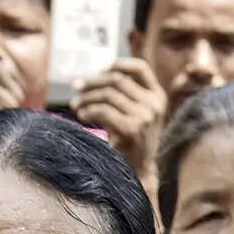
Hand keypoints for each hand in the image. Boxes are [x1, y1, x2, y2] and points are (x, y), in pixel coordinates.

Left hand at [75, 59, 169, 176]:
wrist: (140, 170)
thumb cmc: (133, 140)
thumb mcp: (137, 113)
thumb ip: (126, 94)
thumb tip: (93, 77)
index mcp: (158, 97)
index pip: (141, 68)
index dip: (119, 64)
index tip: (101, 69)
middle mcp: (154, 104)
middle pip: (117, 80)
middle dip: (93, 82)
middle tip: (76, 87)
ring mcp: (145, 116)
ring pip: (108, 95)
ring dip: (87, 98)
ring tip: (75, 105)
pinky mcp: (133, 129)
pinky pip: (104, 111)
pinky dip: (88, 111)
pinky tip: (82, 116)